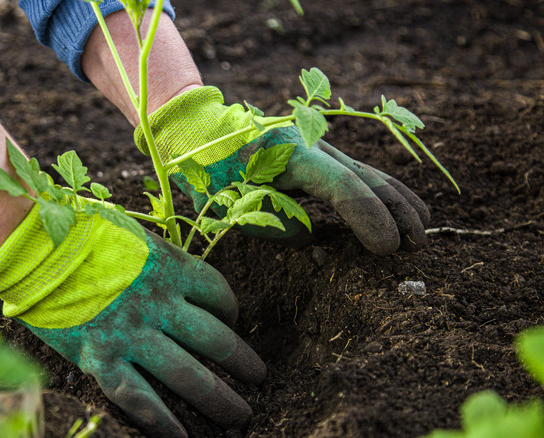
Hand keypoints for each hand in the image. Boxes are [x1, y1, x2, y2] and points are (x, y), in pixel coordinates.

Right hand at [0, 203, 265, 436]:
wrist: (30, 245)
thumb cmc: (78, 231)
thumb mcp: (131, 234)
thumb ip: (158, 258)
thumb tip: (174, 277)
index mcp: (170, 267)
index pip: (218, 294)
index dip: (231, 311)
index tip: (232, 322)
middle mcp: (159, 304)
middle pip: (215, 340)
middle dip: (243, 362)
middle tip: (259, 377)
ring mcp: (132, 334)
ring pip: (188, 375)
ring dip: (220, 397)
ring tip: (240, 415)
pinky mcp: (101, 358)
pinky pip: (141, 399)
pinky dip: (164, 423)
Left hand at [135, 86, 430, 254]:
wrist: (201, 133)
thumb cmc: (209, 173)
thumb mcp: (228, 205)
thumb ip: (272, 224)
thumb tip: (311, 235)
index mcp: (288, 155)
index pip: (342, 187)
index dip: (369, 218)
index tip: (386, 249)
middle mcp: (311, 144)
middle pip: (365, 177)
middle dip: (395, 212)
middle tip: (415, 246)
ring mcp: (318, 145)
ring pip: (368, 172)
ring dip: (398, 201)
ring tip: (422, 231)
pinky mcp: (318, 153)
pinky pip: (358, 173)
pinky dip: (383, 192)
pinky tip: (403, 208)